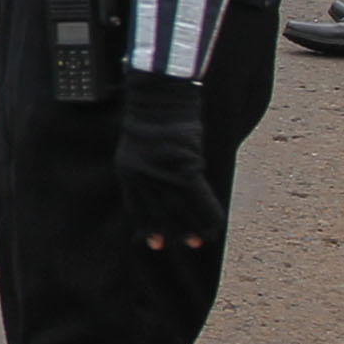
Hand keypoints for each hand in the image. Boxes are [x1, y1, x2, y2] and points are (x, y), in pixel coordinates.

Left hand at [114, 70, 226, 249]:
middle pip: (161, 212)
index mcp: (127, 173)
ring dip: (194, 226)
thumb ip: (146, 168)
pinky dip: (209, 213)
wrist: (159, 99)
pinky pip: (200, 197)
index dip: (147, 227)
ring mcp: (163, 174)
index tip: (155, 244)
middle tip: (187, 244)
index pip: (137, 208)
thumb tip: (159, 186)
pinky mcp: (184, 168)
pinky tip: (217, 225)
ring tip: (203, 240)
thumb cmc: (152, 118)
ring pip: (181, 208)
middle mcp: (142, 177)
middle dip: (175, 231)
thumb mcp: (139, 147)